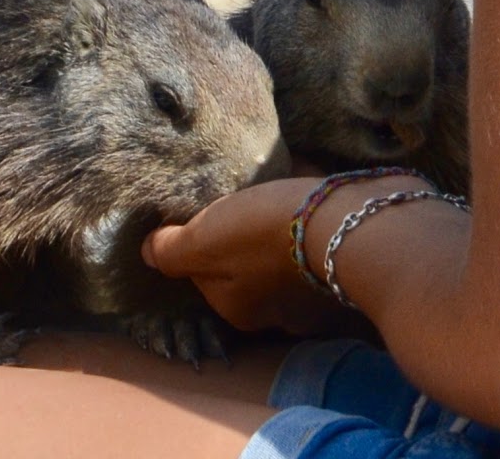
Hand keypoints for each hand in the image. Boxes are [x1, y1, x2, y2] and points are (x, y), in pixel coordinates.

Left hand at [141, 178, 340, 336]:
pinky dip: (304, 215)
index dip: (199, 239)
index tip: (205, 210)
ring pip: (279, 253)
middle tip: (239, 198)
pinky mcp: (341, 263)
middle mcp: (275, 311)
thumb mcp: (205, 241)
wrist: (352, 224)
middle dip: (240, 236)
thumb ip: (172, 251)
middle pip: (242, 265)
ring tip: (270, 188)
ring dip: (274, 226)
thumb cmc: (266, 234)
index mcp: (237, 310)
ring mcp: (312, 292)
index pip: (204, 272)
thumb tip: (147, 253)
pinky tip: (301, 188)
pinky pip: (311, 236)